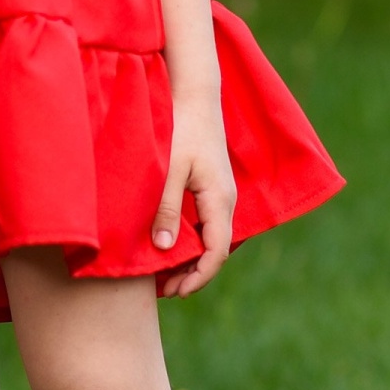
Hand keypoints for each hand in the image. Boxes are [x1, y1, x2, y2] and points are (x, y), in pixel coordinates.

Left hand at [151, 90, 235, 296]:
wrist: (196, 97)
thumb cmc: (181, 130)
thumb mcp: (170, 171)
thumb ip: (168, 209)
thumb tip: (165, 249)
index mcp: (220, 200)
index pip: (216, 252)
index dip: (198, 276)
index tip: (177, 292)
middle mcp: (226, 201)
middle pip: (215, 250)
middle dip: (192, 274)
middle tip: (163, 292)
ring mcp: (221, 194)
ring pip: (211, 238)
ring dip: (190, 259)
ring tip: (163, 276)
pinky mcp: (212, 188)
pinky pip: (206, 224)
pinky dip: (191, 241)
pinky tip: (169, 246)